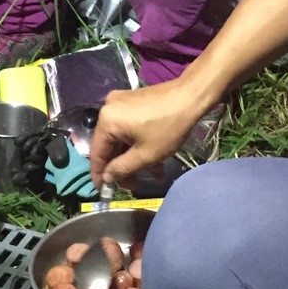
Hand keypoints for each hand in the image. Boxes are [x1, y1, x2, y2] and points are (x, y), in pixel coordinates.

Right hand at [89, 78, 210, 189]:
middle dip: (121, 166)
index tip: (103, 191)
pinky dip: (137, 143)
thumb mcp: (145, 155)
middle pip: (109, 145)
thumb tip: (106, 177)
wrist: (191, 96)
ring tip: (150, 174)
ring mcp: (121, 103)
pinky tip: (153, 159)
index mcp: (107, 120)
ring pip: (121, 137)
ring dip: (132, 157)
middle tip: (133, 184)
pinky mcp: (132, 101)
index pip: (96, 153)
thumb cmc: (167, 128)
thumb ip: (122, 169)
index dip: (99, 175)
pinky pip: (129, 127)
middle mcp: (108, 108)